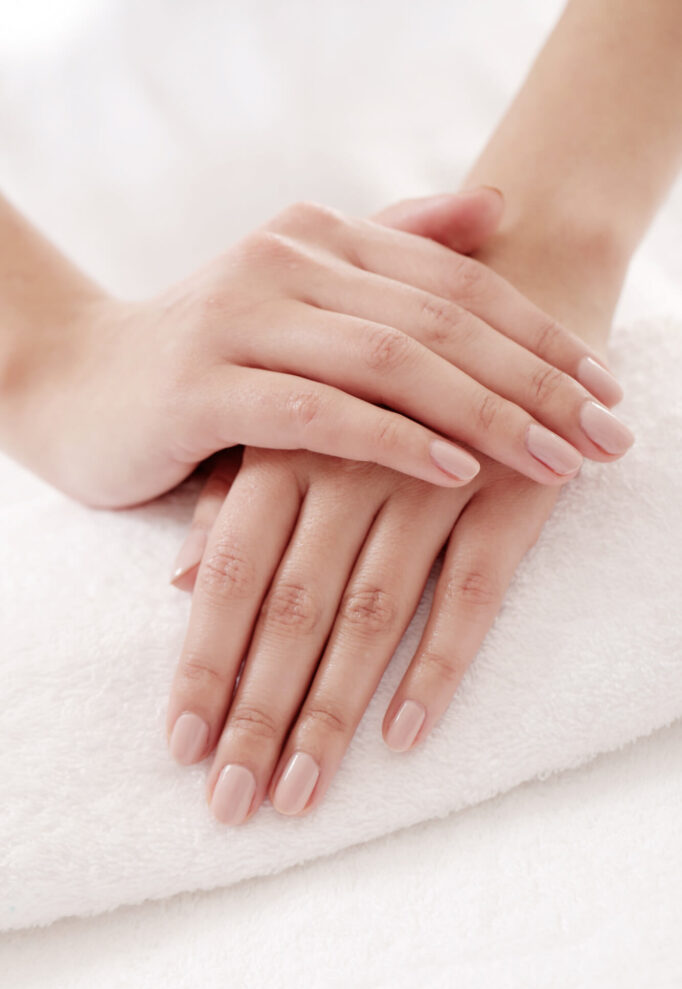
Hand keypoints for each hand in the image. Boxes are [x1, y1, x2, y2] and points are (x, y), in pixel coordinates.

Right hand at [4, 190, 629, 509]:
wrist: (72, 384)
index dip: (540, 335)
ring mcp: (241, 320)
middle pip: (440, 321)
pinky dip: (393, 440)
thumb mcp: (300, 299)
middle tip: (609, 436)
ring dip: (486, 415)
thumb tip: (494, 208)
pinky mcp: (203, 387)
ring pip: (390, 363)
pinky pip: (318, 414)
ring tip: (559, 461)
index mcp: (319, 236)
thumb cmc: (202, 356)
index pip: (457, 283)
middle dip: (536, 383)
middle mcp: (286, 262)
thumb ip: (392, 250)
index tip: (606, 389)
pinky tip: (457, 472)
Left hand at [165, 206, 632, 824]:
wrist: (509, 281)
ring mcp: (429, 479)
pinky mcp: (507, 491)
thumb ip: (236, 494)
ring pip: (369, 615)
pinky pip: (471, 591)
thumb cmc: (382, 367)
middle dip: (256, 712)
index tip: (181, 750)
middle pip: (289, 609)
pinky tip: (405, 737)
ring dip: (331, 712)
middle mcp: (347, 466)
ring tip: (299, 794)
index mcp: (286, 446)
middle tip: (230, 805)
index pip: (226, 574)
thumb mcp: (299, 420)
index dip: (202, 665)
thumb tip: (178, 579)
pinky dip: (437, 665)